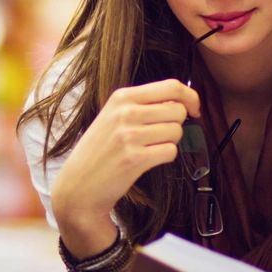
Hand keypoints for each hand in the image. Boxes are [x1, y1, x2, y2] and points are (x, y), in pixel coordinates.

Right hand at [50, 79, 199, 253]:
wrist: (78, 184)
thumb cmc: (100, 150)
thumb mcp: (113, 116)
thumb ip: (143, 104)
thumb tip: (182, 100)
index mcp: (122, 96)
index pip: (171, 86)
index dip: (191, 97)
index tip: (194, 109)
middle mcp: (125, 112)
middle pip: (178, 110)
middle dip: (177, 124)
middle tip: (160, 135)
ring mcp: (129, 135)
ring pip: (176, 131)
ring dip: (170, 142)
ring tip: (149, 148)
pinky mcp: (134, 158)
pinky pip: (170, 152)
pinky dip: (165, 157)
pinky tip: (147, 160)